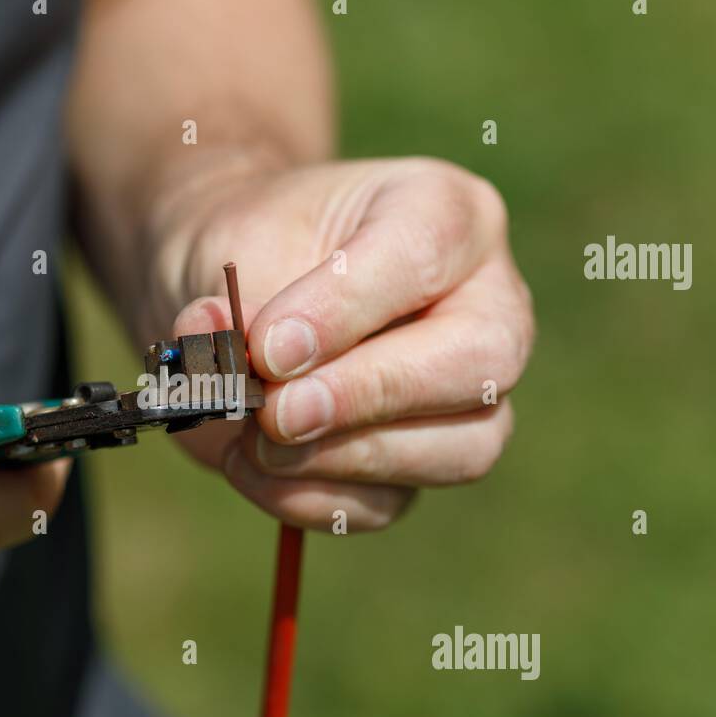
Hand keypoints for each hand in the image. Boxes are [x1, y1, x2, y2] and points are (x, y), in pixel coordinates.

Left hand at [159, 157, 533, 531]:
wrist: (230, 292)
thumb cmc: (249, 248)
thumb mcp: (231, 250)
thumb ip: (240, 307)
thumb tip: (240, 376)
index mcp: (447, 213)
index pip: (427, 250)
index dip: (346, 307)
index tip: (270, 347)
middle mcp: (485, 301)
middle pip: (480, 361)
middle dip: (368, 396)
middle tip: (276, 413)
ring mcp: (468, 392)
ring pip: (459, 450)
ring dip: (341, 458)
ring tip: (253, 439)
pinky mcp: (424, 461)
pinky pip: (391, 502)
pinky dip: (312, 497)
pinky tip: (253, 467)